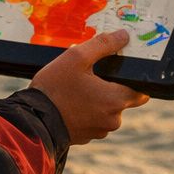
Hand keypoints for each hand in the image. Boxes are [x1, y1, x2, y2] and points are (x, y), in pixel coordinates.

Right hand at [31, 30, 149, 144]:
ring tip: (77, 88)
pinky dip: (87, 111)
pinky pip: (94, 120)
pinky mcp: (86, 137)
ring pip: (107, 111)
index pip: (142, 91)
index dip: (134, 80)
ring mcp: (99, 131)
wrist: (31, 120)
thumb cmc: (54, 89)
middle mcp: (112, 119)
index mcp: (115, 99)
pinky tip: (71, 102)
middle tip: (92, 75)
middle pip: (123, 99)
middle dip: (111, 87)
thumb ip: (103, 44)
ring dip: (98, 100)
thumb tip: (124, 36)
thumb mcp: (76, 57)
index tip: (121, 71)